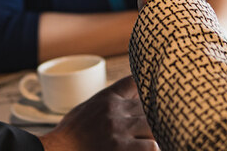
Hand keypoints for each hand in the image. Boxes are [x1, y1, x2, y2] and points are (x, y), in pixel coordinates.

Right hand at [39, 76, 156, 150]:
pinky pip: (151, 146)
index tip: (154, 96)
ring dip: (153, 135)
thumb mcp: (87, 109)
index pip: (135, 82)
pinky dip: (153, 149)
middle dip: (154, 117)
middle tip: (155, 126)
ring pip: (153, 125)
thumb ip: (106, 103)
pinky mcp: (121, 148)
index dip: (147, 88)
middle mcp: (114, 110)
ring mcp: (119, 129)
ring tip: (151, 140)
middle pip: (149, 106)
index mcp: (106, 98)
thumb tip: (125, 98)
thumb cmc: (71, 135)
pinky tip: (149, 150)